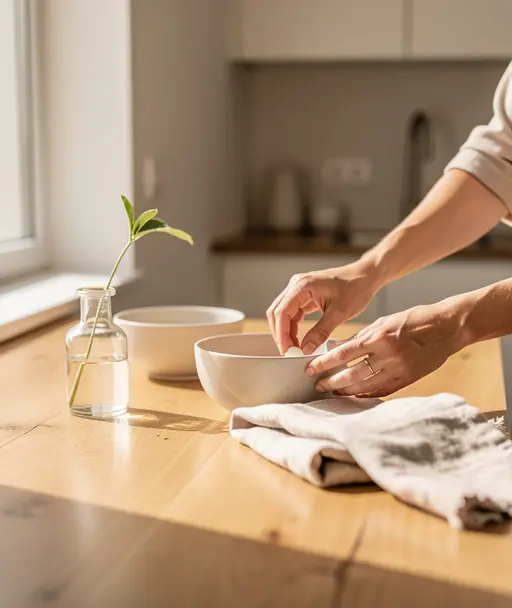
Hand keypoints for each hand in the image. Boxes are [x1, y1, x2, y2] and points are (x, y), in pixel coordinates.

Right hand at [266, 263, 377, 354]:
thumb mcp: (339, 313)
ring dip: (285, 331)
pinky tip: (299, 339)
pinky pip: (292, 312)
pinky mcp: (303, 294)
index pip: (281, 312)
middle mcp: (296, 284)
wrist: (365, 276)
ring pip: (282, 313)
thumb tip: (305, 349)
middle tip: (289, 352)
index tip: (287, 350)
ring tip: (294, 348)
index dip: (281, 333)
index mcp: (303, 286)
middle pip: (277, 312)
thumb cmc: (356, 288)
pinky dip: (292, 326)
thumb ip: (321, 332)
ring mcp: (298, 288)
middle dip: (280, 334)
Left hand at [306, 303, 462, 397]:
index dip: (324, 363)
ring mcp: (398, 370)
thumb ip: (361, 337)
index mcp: (379, 337)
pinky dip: (366, 395)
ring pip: (365, 387)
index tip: (309, 369)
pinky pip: (382, 391)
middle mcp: (387, 356)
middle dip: (331, 382)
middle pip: (351, 375)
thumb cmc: (414, 319)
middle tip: (318, 386)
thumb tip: (338, 349)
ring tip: (333, 391)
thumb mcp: (383, 322)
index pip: (343, 354)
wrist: (448, 327)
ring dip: (346, 391)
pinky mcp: (408, 380)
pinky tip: (355, 396)